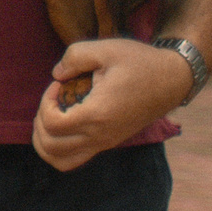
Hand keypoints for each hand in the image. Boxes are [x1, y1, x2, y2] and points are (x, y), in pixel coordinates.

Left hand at [28, 36, 193, 170]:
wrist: (171, 80)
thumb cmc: (139, 63)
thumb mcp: (106, 49)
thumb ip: (74, 57)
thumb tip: (57, 75)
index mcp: (98, 115)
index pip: (52, 125)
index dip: (45, 103)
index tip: (59, 84)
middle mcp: (100, 136)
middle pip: (50, 148)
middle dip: (40, 122)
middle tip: (52, 100)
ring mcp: (105, 143)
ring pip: (60, 161)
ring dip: (46, 141)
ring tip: (52, 115)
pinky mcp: (108, 143)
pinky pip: (75, 158)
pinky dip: (59, 147)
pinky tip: (66, 121)